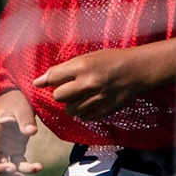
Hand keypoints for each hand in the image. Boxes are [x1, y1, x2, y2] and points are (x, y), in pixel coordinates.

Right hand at [0, 92, 41, 175]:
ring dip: (10, 175)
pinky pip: (18, 164)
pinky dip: (26, 169)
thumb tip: (31, 132)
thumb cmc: (16, 101)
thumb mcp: (20, 107)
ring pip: (2, 167)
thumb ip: (25, 119)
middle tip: (10, 167)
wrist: (21, 99)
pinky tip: (37, 167)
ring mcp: (3, 149)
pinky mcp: (15, 152)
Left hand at [33, 47, 163, 120]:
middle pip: (58, 97)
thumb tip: (37, 82)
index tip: (44, 83)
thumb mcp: (87, 58)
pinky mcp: (104, 111)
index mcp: (83, 66)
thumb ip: (62, 70)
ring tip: (83, 94)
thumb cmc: (111, 61)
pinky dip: (84, 111)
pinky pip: (84, 117)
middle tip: (70, 88)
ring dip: (72, 104)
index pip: (53, 78)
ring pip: (70, 110)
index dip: (47, 81)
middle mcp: (88, 83)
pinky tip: (92, 101)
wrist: (138, 71)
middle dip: (61, 94)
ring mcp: (97, 99)